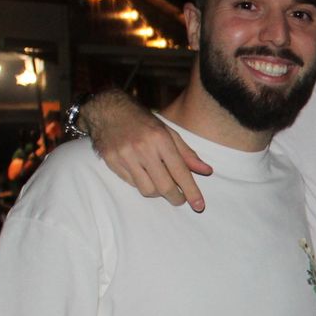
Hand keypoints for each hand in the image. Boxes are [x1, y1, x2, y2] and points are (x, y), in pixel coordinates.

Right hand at [85, 90, 211, 210]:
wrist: (108, 110)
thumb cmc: (143, 122)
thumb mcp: (168, 132)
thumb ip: (187, 154)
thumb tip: (207, 171)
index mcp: (160, 139)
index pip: (180, 172)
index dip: (191, 191)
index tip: (199, 205)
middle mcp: (143, 148)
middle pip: (164, 186)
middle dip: (176, 198)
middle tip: (180, 199)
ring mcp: (125, 156)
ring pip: (147, 189)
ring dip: (158, 193)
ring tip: (162, 184)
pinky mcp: (111, 161)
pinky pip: (132, 184)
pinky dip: (142, 184)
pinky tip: (145, 175)